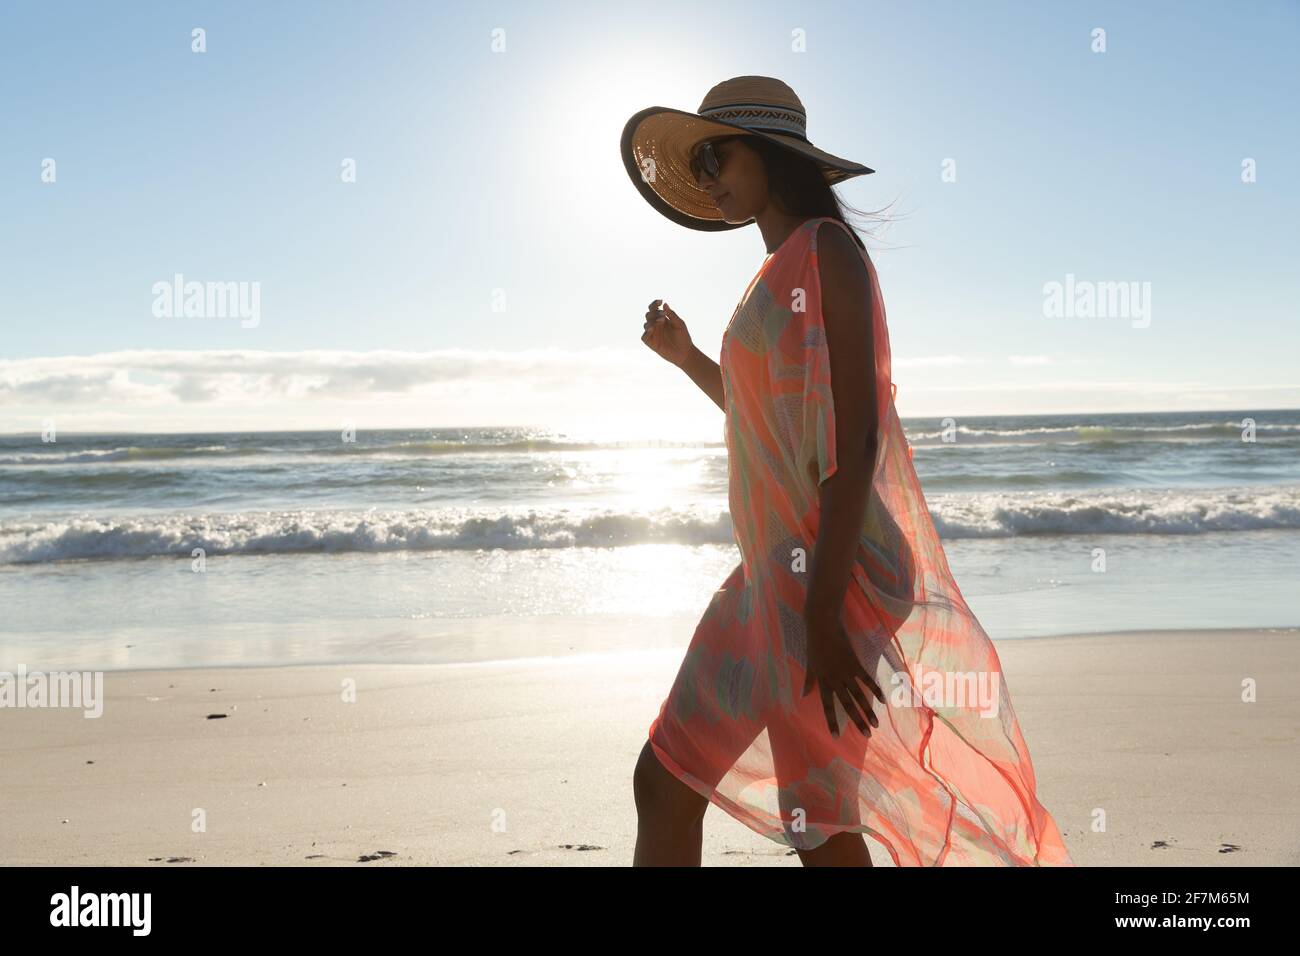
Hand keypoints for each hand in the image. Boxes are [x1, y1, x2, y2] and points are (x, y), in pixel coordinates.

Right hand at [641, 299, 693, 367]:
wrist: (685, 353)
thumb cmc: (683, 338)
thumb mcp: (679, 324)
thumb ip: (672, 315)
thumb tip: (665, 304)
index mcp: (662, 319)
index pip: (654, 309)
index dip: (655, 304)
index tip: (660, 301)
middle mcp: (656, 325)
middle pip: (649, 315)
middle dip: (655, 313)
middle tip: (664, 316)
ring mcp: (653, 334)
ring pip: (646, 324)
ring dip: (651, 321)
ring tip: (660, 321)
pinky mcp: (651, 343)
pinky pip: (644, 337)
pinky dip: (646, 332)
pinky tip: (652, 329)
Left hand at [801, 608, 884, 738]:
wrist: (822, 624)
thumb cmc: (814, 643)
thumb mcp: (809, 663)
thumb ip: (809, 680)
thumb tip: (803, 696)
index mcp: (822, 680)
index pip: (827, 705)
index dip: (831, 721)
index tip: (836, 737)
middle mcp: (835, 679)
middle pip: (847, 704)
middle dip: (857, 721)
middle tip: (867, 736)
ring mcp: (846, 671)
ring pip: (859, 695)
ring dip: (868, 710)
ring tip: (876, 724)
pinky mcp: (855, 662)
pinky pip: (867, 679)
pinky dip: (875, 689)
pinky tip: (882, 700)